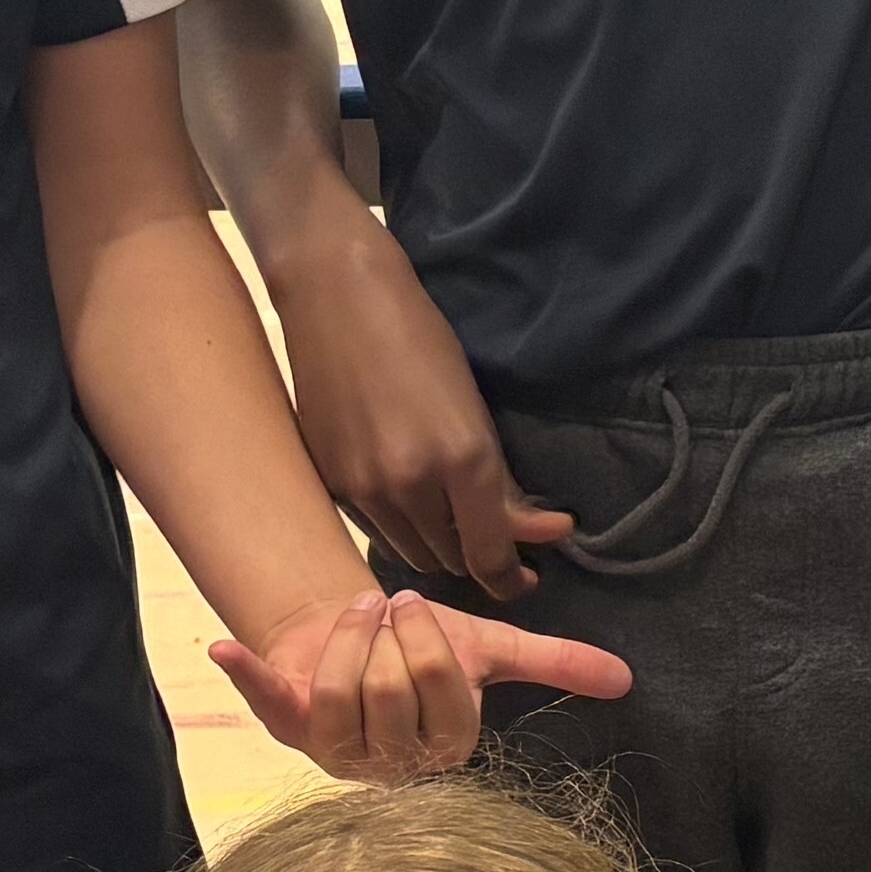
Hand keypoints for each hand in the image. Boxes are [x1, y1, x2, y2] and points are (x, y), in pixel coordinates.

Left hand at [214, 588, 636, 781]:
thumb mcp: (488, 648)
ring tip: (354, 610)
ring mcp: (333, 750)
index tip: (417, 607)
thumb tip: (625, 677)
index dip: (427, 642)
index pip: (440, 694)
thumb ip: (554, 664)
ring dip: (345, 634)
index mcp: (443, 746)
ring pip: (338, 694)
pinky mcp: (284, 725)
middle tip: (385, 605)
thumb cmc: (420, 646)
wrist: (350, 632)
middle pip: (388, 691)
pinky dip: (246, 675)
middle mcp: (389, 763)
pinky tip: (225, 649)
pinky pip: (267, 703)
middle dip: (387, 632)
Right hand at [262, 227, 574, 595]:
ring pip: (412, 552)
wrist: (333, 293)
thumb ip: (500, 478)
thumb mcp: (474, 403)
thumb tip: (541, 530)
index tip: (528, 575)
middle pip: (452, 560)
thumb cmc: (418, 333)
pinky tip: (407, 496)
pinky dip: (398, 525)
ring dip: (437, 545)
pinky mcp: (330, 481)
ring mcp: (364, 487)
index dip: (511, 578)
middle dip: (476, 554)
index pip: (491, 556)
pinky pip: (375, 530)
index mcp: (464, 458)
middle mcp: (413, 484)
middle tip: (493, 537)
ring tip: (450, 517)